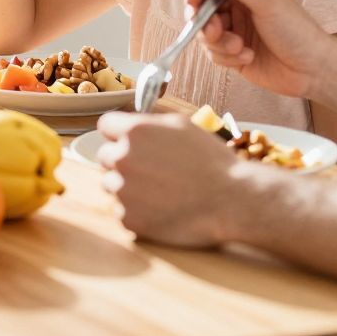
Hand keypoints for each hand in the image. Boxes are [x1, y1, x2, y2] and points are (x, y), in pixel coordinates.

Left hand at [96, 112, 245, 246]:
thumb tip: (131, 116)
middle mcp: (122, 159)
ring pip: (111, 184)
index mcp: (134, 132)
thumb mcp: (182, 124)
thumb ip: (149, 119)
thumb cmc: (211, 161)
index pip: (105, 125)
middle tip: (152, 169)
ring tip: (160, 190)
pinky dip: (137, 211)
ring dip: (128, 186)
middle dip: (123, 160)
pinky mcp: (129, 218)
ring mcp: (123, 191)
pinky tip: (161, 208)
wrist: (231, 201)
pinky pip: (122, 210)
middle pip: (105, 156)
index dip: (118, 133)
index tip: (130, 141)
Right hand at [191, 0, 335, 98]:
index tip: (193, 0)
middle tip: (215, 30)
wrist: (312, 70)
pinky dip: (227, 57)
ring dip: (219, 42)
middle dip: (205, 21)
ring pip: (204, 33)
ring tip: (239, 47)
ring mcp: (233, 28)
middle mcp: (236, 4)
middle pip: (200, 7)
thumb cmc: (296, 30)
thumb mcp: (265, 0)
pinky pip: (213, 53)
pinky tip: (248, 57)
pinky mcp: (232, 52)